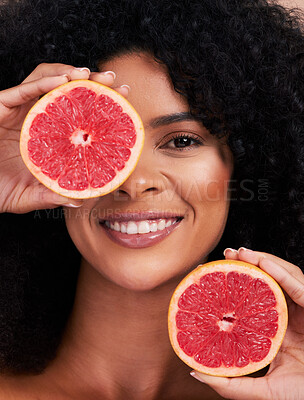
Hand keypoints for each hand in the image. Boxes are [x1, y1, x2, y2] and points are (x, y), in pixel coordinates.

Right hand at [0, 63, 128, 213]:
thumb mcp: (31, 196)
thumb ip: (52, 196)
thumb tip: (79, 201)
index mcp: (46, 135)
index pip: (76, 112)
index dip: (100, 104)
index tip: (123, 102)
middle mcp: (35, 119)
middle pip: (65, 91)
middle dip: (91, 81)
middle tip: (114, 81)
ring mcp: (18, 111)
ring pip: (46, 81)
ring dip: (69, 73)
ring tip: (90, 75)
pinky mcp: (0, 106)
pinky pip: (23, 90)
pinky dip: (43, 83)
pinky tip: (63, 80)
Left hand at [191, 248, 303, 399]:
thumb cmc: (301, 394)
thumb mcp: (263, 390)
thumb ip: (232, 384)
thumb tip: (195, 371)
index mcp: (273, 327)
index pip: (252, 298)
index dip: (233, 282)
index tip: (208, 272)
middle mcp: (287, 314)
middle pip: (267, 281)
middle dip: (248, 263)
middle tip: (227, 254)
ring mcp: (301, 310)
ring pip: (284, 276)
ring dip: (263, 260)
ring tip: (241, 252)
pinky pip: (299, 287)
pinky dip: (282, 273)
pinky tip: (264, 263)